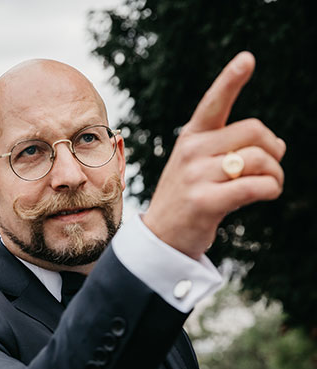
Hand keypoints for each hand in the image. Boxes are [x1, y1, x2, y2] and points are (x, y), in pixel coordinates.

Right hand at [143, 51, 285, 259]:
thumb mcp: (198, 166)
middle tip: (272, 166)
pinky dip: (271, 189)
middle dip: (273, 149)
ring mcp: (196, 177)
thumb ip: (230, 149)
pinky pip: (254, 186)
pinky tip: (269, 193)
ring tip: (271, 184)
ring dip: (276, 173)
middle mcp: (191, 152)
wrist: (161, 238)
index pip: (213, 104)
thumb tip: (278, 144)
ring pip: (258, 159)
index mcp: (190, 138)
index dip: (230, 80)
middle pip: (254, 132)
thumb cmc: (188, 199)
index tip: (247, 59)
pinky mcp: (204, 202)